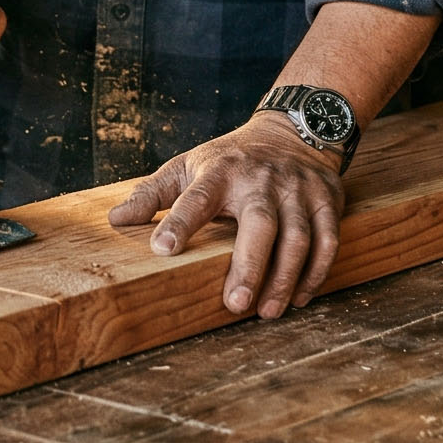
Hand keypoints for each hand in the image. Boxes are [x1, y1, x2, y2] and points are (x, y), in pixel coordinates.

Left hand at [107, 117, 345, 318]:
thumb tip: (114, 219)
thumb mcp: (187, 165)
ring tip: (266, 312)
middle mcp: (262, 180)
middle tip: (235, 304)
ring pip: (298, 237)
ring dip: (284, 278)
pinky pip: (328, 240)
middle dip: (249, 265)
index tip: (162, 248)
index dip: (180, 221)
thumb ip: (152, 193)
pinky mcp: (327, 200)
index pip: (198, 197)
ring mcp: (298, 191)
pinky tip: (299, 297)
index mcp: (221, 171)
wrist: (292, 129)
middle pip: (260, 223)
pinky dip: (316, 272)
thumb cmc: (231, 159)